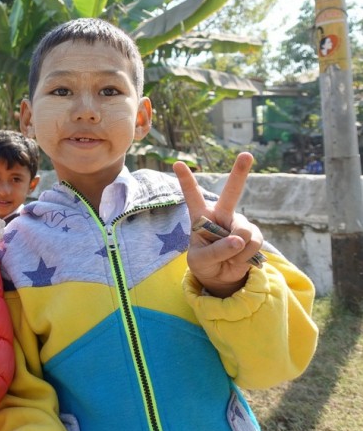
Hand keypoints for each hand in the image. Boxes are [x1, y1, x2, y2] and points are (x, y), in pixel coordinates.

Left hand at [173, 152, 263, 297]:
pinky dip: (246, 256)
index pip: (192, 195)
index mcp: (200, 216)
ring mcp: (239, 222)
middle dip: (240, 172)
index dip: (186, 180)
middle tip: (246, 154)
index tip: (177, 163)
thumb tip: (239, 240)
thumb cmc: (205, 263)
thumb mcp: (201, 260)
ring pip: (243, 232)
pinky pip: (254, 244)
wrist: (221, 276)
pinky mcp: (255, 234)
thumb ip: (217, 251)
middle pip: (231, 192)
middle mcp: (221, 214)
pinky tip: (240, 258)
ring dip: (237, 250)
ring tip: (229, 256)